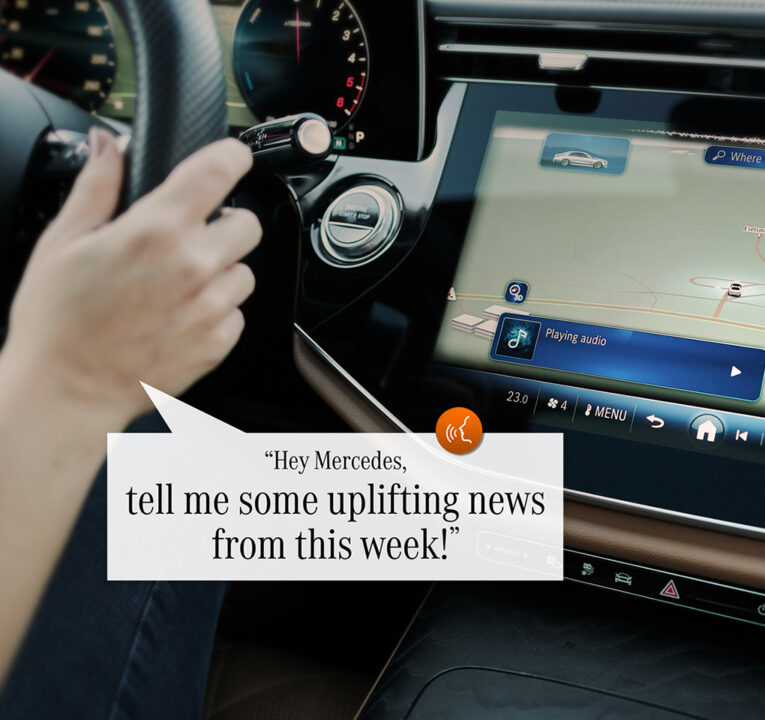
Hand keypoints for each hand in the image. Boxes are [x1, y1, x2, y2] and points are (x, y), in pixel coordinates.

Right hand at [1, 128, 260, 428]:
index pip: (220, 171)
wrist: (67, 391)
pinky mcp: (219, 342)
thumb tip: (110, 145)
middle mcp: (194, 265)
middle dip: (226, 224)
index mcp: (156, 229)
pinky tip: (182, 316)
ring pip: (245, 272)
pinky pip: (238, 313)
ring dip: (222, 271)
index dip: (233, 156)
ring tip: (180, 285)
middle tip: (194, 237)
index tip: (232, 159)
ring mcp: (211, 307)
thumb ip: (97, 186)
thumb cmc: (58, 322)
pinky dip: (218, 310)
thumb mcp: (64, 241)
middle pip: (248, 224)